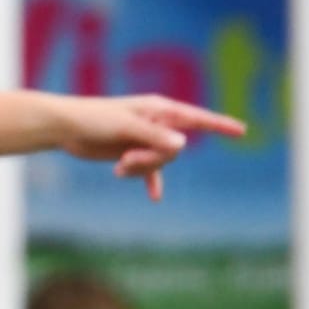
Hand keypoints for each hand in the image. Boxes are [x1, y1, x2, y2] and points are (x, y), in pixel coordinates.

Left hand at [53, 94, 246, 200]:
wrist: (66, 128)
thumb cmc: (94, 119)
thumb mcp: (125, 127)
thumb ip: (153, 136)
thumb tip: (182, 144)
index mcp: (159, 110)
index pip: (197, 118)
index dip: (220, 125)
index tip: (242, 130)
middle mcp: (156, 124)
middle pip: (173, 151)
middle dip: (153, 160)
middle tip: (127, 158)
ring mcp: (144, 140)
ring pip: (160, 163)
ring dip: (140, 169)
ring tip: (118, 165)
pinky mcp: (131, 154)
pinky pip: (149, 172)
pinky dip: (150, 182)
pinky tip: (155, 198)